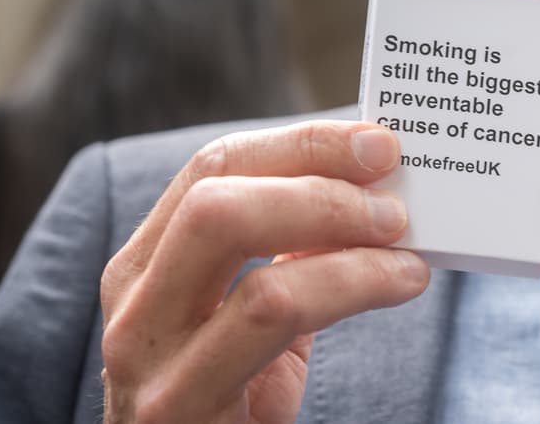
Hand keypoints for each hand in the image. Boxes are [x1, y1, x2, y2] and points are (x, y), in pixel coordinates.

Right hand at [99, 121, 429, 422]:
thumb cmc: (234, 398)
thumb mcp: (253, 316)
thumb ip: (293, 254)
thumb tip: (374, 192)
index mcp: (149, 259)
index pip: (216, 165)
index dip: (303, 143)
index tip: (378, 142)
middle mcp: (136, 297)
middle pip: (216, 192)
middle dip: (317, 176)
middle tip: (393, 197)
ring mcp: (148, 351)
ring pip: (232, 237)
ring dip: (338, 228)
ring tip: (403, 243)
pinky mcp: (178, 401)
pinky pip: (270, 312)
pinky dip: (349, 282)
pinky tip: (398, 283)